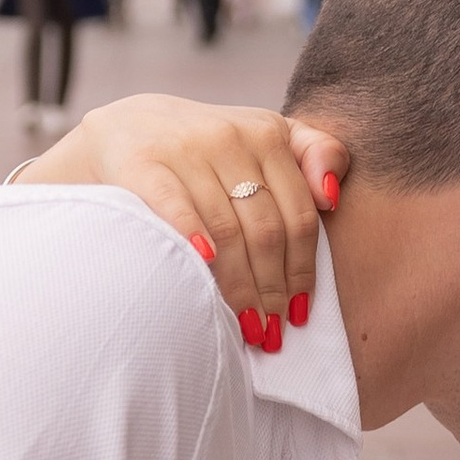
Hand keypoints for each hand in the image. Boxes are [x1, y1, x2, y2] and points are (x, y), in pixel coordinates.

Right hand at [18, 96, 345, 323]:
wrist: (127, 128)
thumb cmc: (208, 150)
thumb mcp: (266, 137)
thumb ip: (314, 154)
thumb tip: (333, 198)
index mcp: (267, 133)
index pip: (299, 217)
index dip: (302, 271)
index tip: (299, 312)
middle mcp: (229, 137)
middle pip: (266, 231)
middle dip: (271, 290)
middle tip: (271, 331)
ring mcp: (185, 149)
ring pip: (226, 232)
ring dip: (239, 288)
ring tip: (245, 327)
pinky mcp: (143, 163)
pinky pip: (176, 210)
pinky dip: (193, 241)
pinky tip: (206, 272)